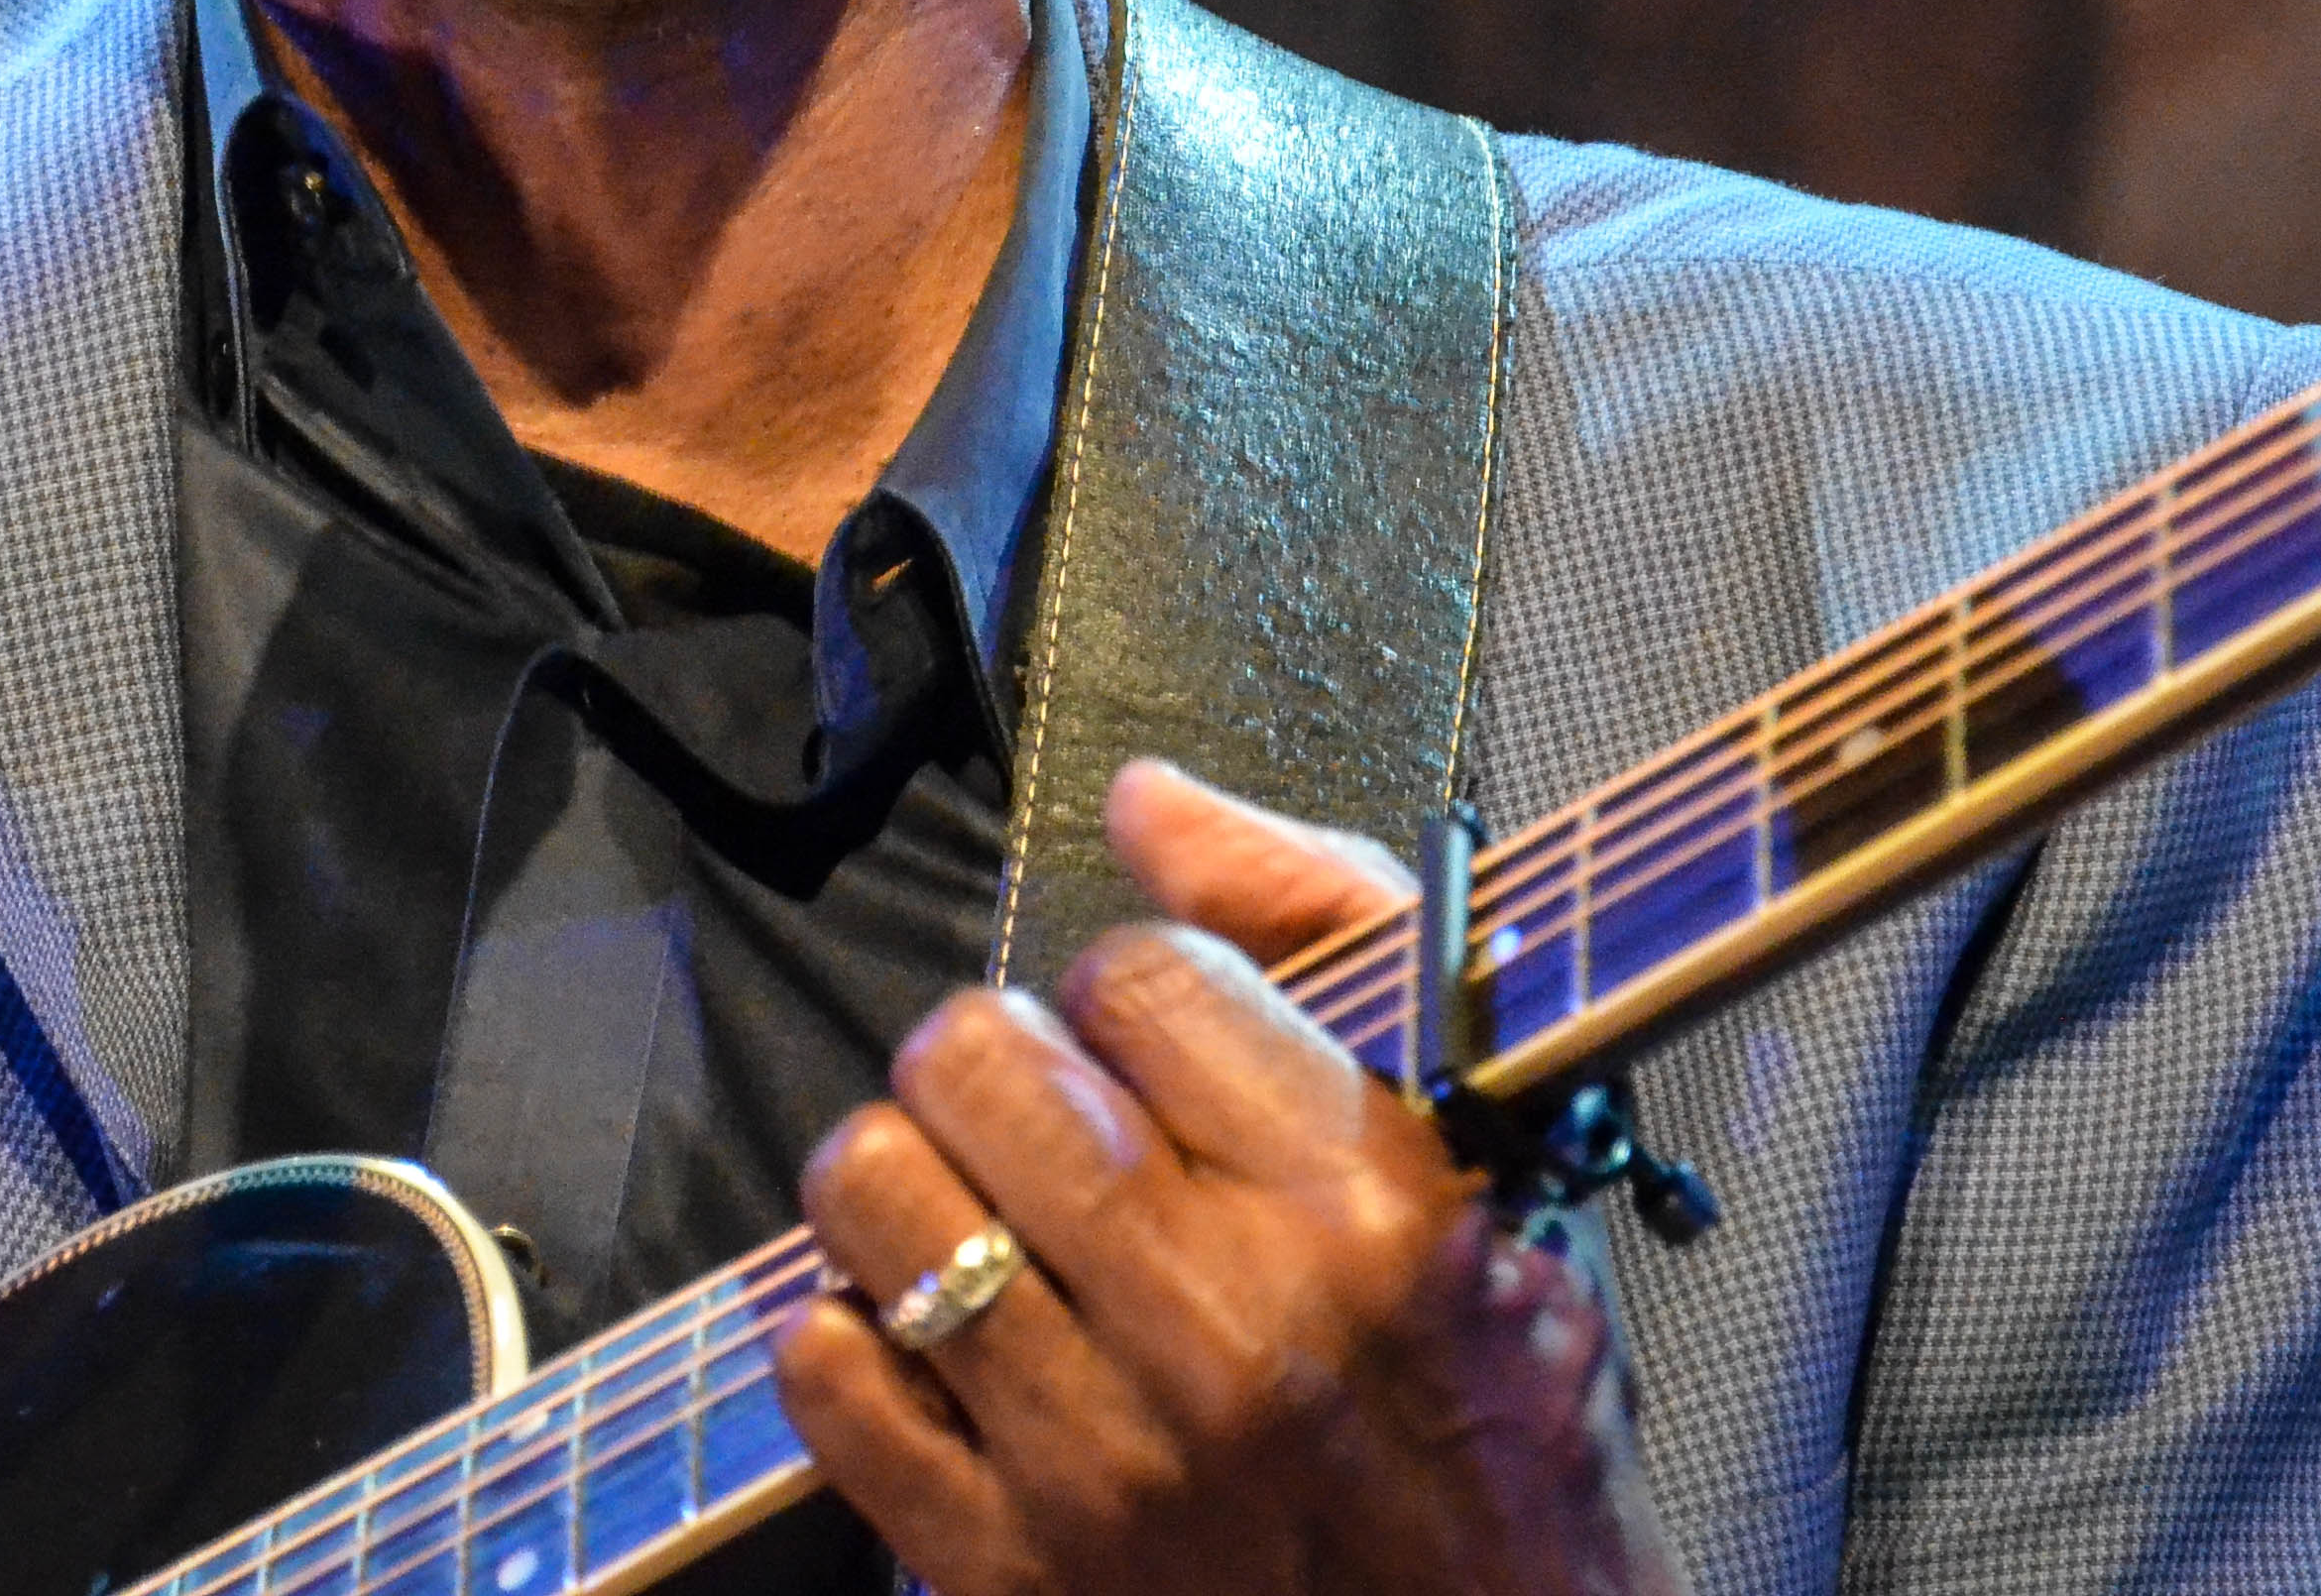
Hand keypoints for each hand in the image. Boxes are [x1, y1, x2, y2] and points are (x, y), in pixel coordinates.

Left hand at [774, 760, 1682, 1595]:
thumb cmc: (1494, 1410)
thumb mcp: (1484, 1157)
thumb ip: (1328, 934)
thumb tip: (1149, 801)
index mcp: (1363, 1205)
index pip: (1140, 973)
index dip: (1141, 986)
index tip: (1169, 1042)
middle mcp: (1228, 1329)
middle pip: (976, 1056)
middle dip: (1001, 1057)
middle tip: (1050, 1116)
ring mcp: (1103, 1460)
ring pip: (874, 1192)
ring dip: (909, 1180)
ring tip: (984, 1213)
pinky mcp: (1004, 1570)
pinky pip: (826, 1368)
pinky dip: (854, 1332)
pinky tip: (943, 1340)